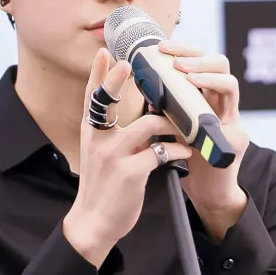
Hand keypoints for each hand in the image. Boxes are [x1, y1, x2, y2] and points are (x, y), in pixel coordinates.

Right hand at [63, 48, 192, 267]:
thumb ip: (112, 133)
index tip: (106, 52)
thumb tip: (140, 113)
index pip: (92, 97)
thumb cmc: (103, 187)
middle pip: (107, 100)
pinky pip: (161, 152)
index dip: (99, 74)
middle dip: (118, 80)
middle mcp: (98, 140)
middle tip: (134, 65)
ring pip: (149, 124)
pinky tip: (184, 152)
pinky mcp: (130, 173)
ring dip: (172, 123)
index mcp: (91, 133)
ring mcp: (113, 155)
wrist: (94, 222)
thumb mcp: (99, 155)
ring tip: (184, 127)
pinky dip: (177, 149)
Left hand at [157, 39, 249, 238]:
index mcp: (205, 97)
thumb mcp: (172, 127)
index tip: (161, 48)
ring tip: (186, 77)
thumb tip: (144, 85)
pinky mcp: (236, 140)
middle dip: (196, 58)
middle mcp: (222, 104)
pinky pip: (229, 120)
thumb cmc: (187, 160)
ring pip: (230, 85)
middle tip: (173, 60)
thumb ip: (165, 107)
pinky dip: (213, 120)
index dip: (183, 51)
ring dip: (207, 77)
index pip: (200, 62)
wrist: (206, 193)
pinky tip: (199, 112)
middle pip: (220, 64)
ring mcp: (232, 120)